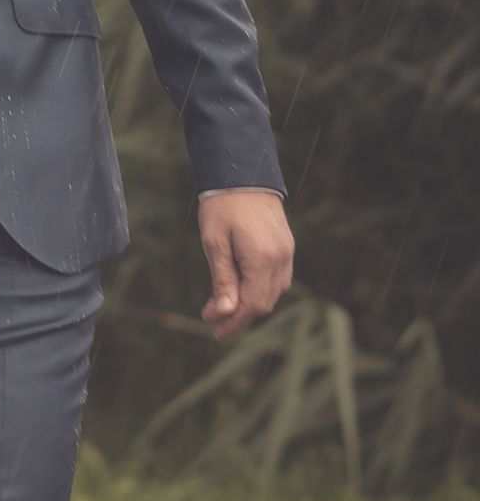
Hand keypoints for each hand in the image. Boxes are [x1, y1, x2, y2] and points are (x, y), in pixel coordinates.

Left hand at [198, 189, 294, 339]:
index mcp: (263, 259)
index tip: (215, 330)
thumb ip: (223, 280)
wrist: (243, 171)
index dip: (234, 322)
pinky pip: (278, 278)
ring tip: (223, 304)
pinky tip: (241, 287)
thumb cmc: (222, 205)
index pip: (253, 305)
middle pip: (265, 302)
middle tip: (213, 318)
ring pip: (273, 292)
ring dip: (250, 303)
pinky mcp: (286, 246)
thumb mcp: (214, 243)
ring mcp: (287, 252)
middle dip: (239, 315)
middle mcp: (281, 259)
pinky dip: (260, 288)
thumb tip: (223, 313)